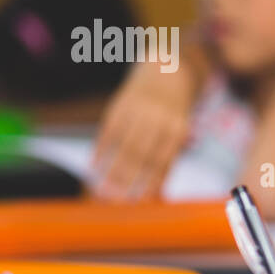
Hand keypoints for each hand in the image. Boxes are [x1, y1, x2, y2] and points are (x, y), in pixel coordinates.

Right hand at [91, 37, 205, 199]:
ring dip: (111, 171)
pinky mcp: (120, 105)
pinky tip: (93, 168)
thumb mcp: (181, 128)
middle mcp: (158, 120)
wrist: (167, 69)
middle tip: (118, 204)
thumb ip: (171, 154)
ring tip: (102, 192)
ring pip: (123, 145)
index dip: (153, 184)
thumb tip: (161, 193)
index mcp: (177, 129)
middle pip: (142, 156)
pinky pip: (108, 130)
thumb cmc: (173, 111)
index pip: (164, 162)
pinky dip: (100, 150)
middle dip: (129, 182)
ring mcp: (138, 111)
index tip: (144, 204)